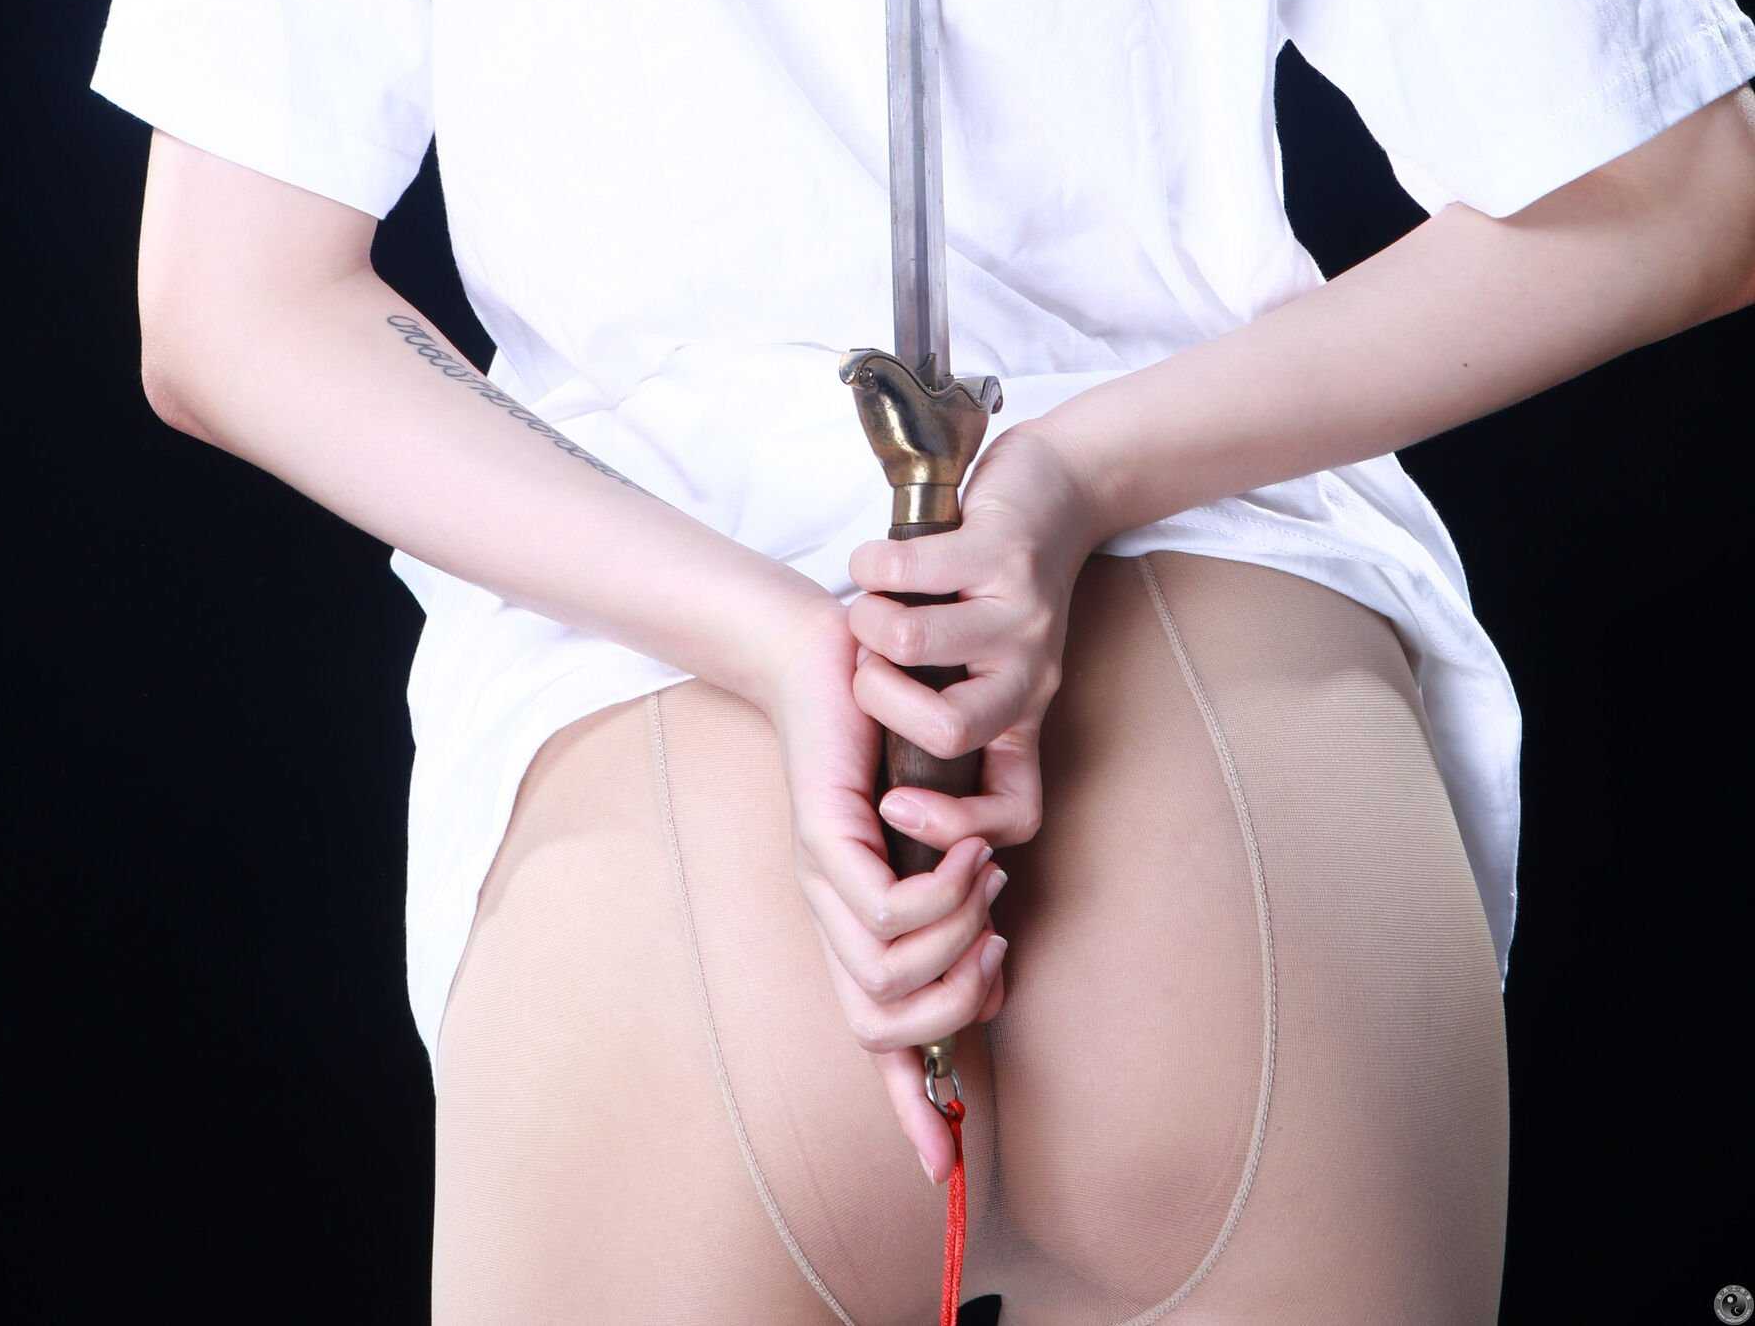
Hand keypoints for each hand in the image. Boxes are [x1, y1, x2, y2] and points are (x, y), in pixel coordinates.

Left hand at [753, 593, 1008, 1183]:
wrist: (829, 655)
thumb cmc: (886, 738)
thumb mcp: (933, 836)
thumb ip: (956, 900)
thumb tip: (993, 959)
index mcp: (854, 928)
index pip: (874, 1043)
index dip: (908, 1110)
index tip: (943, 1166)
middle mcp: (829, 919)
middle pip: (885, 1028)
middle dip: (962, 1002)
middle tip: (1000, 937)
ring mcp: (820, 881)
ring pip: (892, 973)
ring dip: (962, 934)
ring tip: (986, 871)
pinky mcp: (821, 839)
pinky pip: (890, 910)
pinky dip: (946, 888)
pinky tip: (969, 842)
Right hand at [845, 421, 1099, 859]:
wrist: (1059, 490)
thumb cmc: (1003, 587)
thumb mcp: (997, 670)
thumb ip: (956, 718)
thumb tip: (886, 788)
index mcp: (1024, 716)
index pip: (1016, 812)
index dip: (954, 829)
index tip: (891, 805)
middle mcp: (1030, 673)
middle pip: (951, 731)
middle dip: (879, 701)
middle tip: (867, 666)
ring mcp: (1018, 611)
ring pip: (914, 645)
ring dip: (867, 622)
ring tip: (869, 606)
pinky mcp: (998, 548)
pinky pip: (907, 569)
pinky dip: (869, 565)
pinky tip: (871, 562)